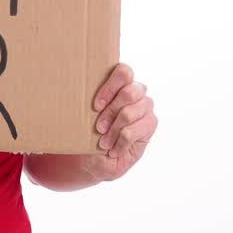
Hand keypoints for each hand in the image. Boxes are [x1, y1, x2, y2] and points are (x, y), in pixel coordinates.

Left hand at [88, 62, 156, 179]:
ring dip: (113, 131)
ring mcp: (145, 107)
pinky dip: (119, 143)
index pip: (123, 72)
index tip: (96, 106)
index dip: (109, 88)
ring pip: (129, 113)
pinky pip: (133, 131)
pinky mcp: (150, 123)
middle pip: (129, 92)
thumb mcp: (85, 115)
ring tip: (104, 142)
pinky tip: (113, 149)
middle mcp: (136, 91)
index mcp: (119, 82)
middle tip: (99, 128)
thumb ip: (91, 101)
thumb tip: (82, 92)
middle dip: (110, 112)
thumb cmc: (89, 133)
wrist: (96, 160)